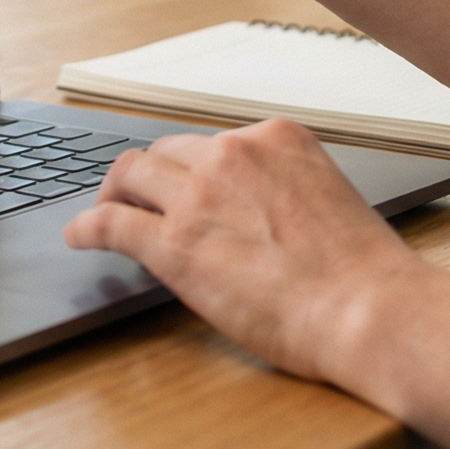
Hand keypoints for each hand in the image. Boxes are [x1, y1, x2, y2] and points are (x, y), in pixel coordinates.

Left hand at [69, 120, 449, 448]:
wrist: (370, 310)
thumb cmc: (363, 273)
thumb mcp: (327, 199)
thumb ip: (283, 190)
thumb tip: (253, 212)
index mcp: (277, 139)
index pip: (213, 143)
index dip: (192, 169)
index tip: (184, 185)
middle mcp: (233, 152)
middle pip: (167, 152)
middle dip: (151, 177)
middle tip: (138, 199)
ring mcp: (200, 193)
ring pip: (130, 174)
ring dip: (114, 193)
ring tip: (104, 212)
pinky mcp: (174, 241)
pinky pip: (110, 222)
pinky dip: (87, 227)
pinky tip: (79, 237)